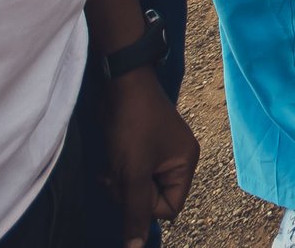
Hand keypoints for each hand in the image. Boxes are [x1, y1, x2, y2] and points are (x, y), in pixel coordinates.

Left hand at [102, 68, 197, 247]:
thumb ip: (136, 211)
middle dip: (129, 193)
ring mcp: (159, 153)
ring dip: (120, 184)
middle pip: (151, 199)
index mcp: (186, 164)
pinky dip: (118, 173)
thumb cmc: (132, 125)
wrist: (120, 82)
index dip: (146, 206)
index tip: (130, 187)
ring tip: (110, 167)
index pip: (168, 208)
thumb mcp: (133, 171)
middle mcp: (177, 160)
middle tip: (116, 175)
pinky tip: (109, 161)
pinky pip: (131, 174)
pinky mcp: (142, 147)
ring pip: (137, 188)